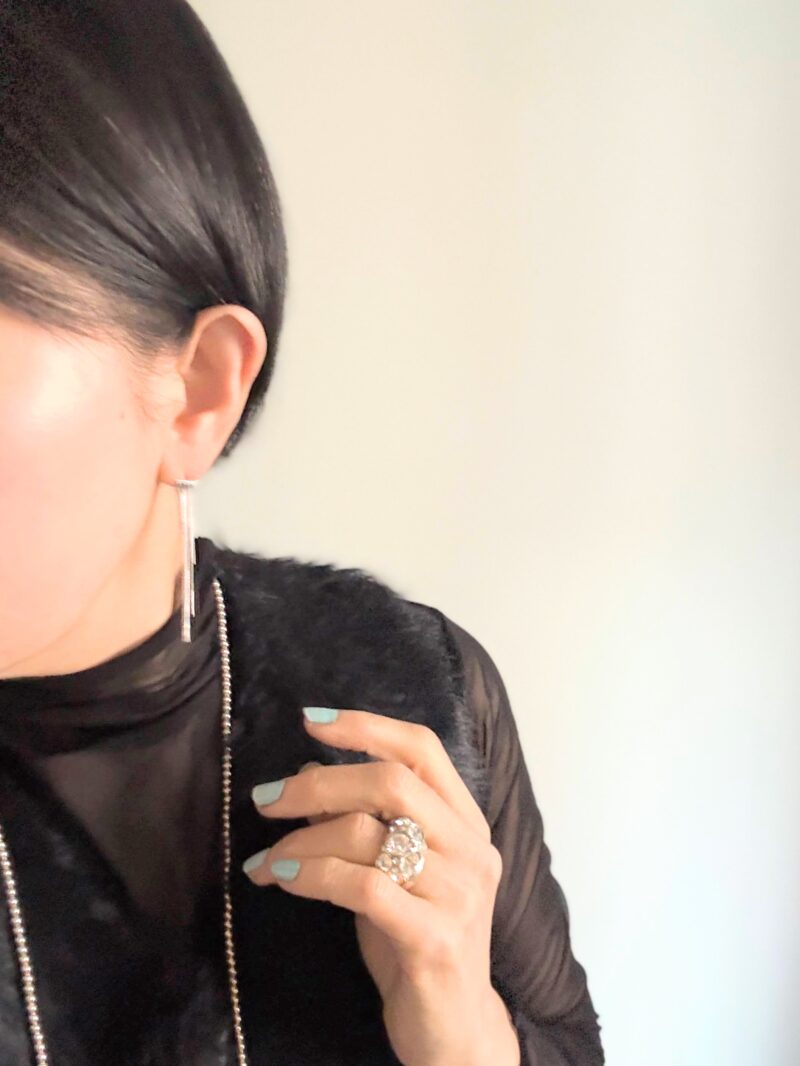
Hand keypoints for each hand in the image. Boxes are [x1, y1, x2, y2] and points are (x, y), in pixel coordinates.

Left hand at [243, 706, 518, 1065]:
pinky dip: (312, 875)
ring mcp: (459, 893)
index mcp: (466, 822)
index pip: (423, 747)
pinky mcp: (435, 938)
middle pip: (390, 782)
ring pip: (367, 834)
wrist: (454, 1031)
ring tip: (265, 860)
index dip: (367, 725)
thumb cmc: (414, 941)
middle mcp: (471, 848)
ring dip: (300, 840)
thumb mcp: (390, 872)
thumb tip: (306, 769)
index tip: (311, 720)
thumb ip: (363, 820)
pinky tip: (283, 879)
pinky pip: (362, 887)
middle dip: (318, 784)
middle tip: (265, 800)